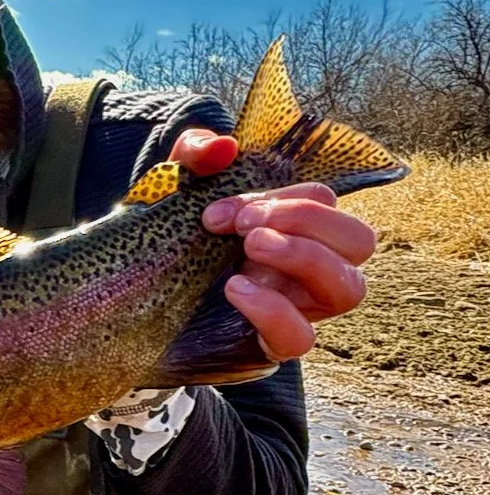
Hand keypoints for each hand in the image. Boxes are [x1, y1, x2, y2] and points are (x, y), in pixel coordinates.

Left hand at [169, 129, 375, 360]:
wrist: (136, 297)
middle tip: (246, 228)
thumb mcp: (176, 188)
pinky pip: (300, 339)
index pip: (324, 202)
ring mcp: (297, 309)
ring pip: (349, 289)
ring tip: (251, 248)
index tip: (219, 212)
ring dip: (305, 258)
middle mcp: (307, 269)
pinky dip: (273, 310)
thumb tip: (224, 148)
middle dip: (306, 221)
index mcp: (296, 228)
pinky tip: (234, 289)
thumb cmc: (169, 238)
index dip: (279, 198)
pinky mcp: (271, 346)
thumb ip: (195, 154)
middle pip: (359, 239)